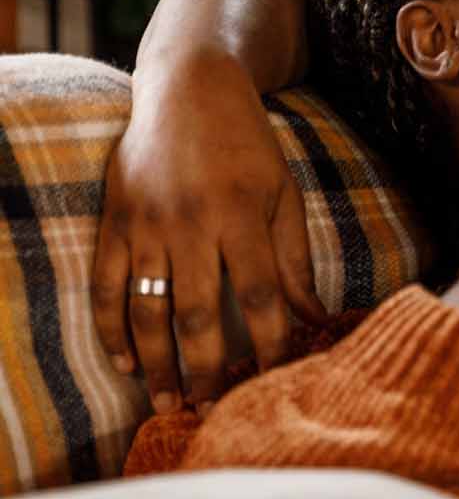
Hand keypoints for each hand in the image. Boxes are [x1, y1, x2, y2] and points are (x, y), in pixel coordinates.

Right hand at [93, 56, 325, 414]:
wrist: (189, 88)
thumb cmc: (248, 145)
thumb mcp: (284, 193)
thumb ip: (295, 259)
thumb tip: (316, 317)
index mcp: (241, 215)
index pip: (258, 295)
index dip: (268, 343)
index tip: (276, 379)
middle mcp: (190, 223)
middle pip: (198, 312)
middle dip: (206, 367)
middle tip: (213, 410)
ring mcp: (145, 224)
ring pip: (146, 308)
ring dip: (155, 361)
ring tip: (168, 402)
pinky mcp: (113, 221)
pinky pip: (103, 285)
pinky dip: (111, 327)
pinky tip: (125, 361)